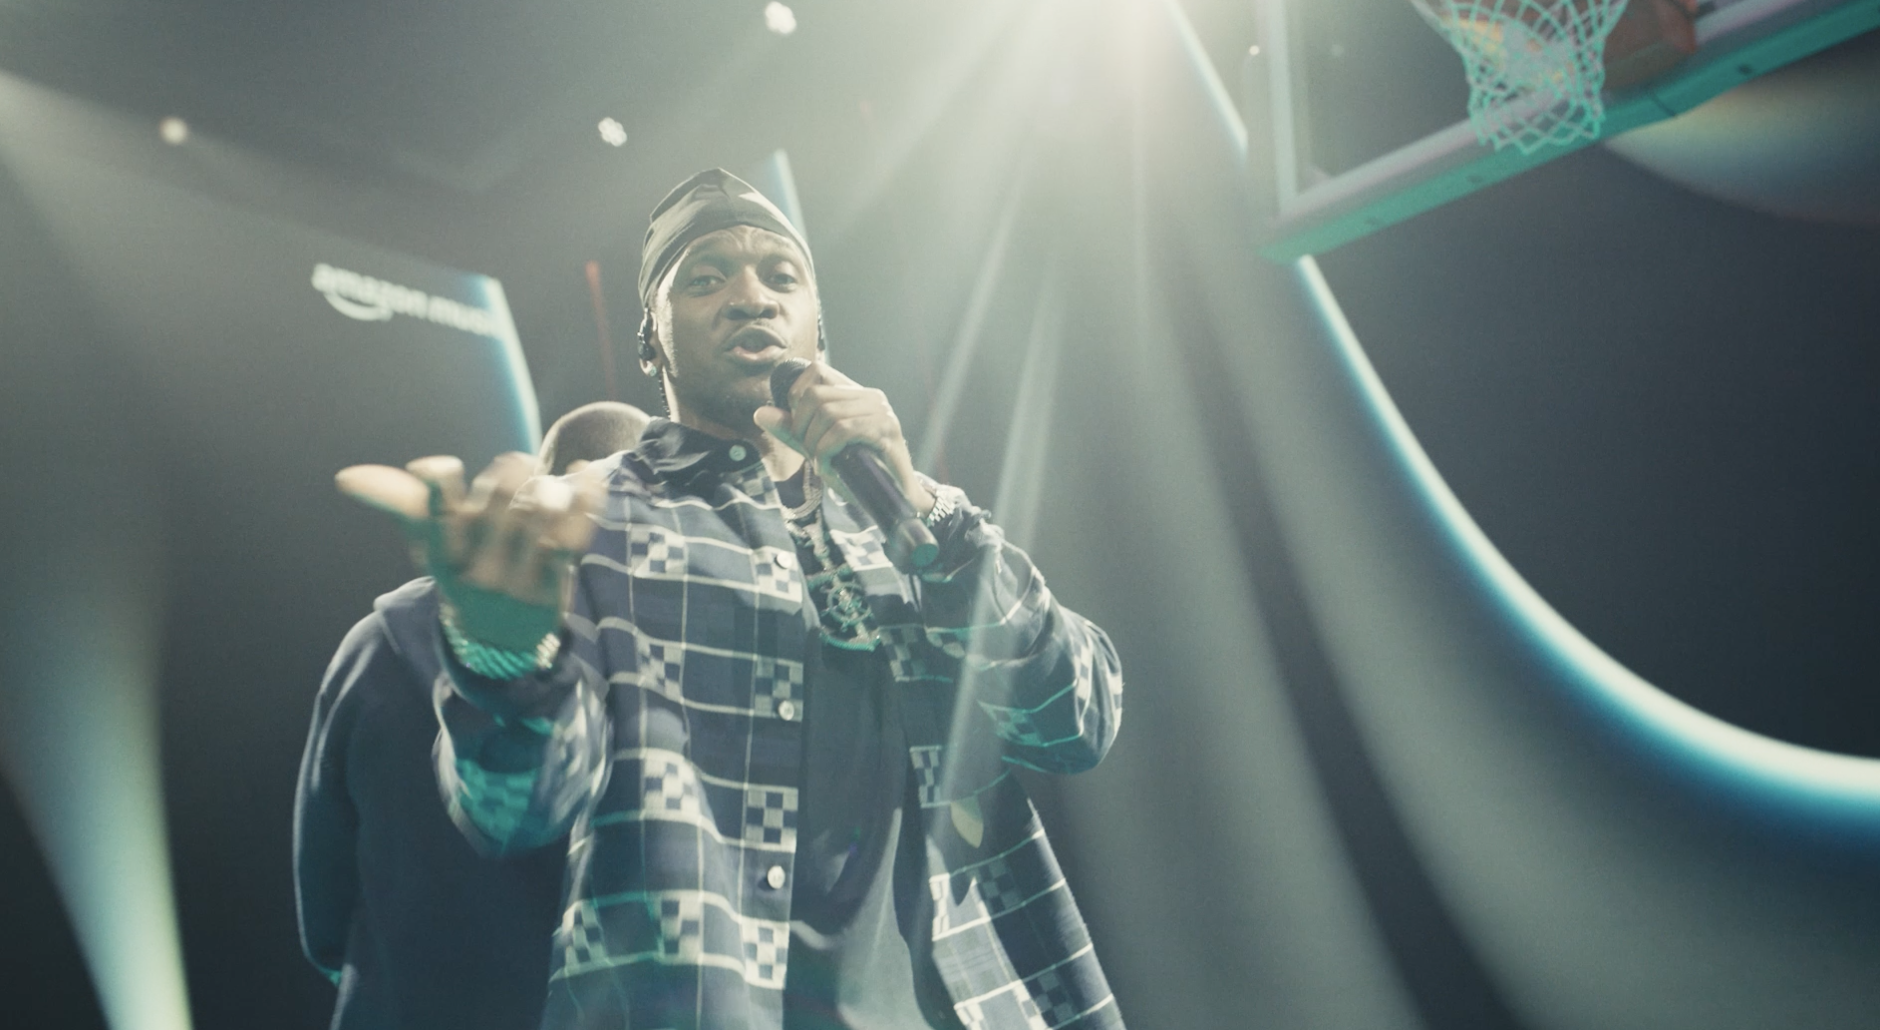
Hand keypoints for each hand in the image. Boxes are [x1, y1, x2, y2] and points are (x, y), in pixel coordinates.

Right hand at [334, 453, 601, 651]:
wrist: (500, 641)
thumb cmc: (463, 571)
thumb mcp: (429, 546)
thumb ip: (398, 503)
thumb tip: (346, 477)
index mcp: (441, 556)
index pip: (435, 516)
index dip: (438, 483)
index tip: (441, 467)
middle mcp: (476, 572)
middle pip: (500, 502)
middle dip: (512, 472)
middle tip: (519, 468)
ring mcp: (516, 582)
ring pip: (541, 513)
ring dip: (550, 484)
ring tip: (550, 481)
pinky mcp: (553, 587)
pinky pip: (574, 533)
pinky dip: (585, 495)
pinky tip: (584, 471)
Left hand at [752, 361, 934, 514]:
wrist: (896, 500)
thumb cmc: (859, 474)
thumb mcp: (819, 448)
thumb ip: (792, 431)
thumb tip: (759, 414)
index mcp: (854, 394)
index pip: (816, 370)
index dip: (797, 395)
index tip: (799, 427)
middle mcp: (870, 395)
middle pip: (815, 395)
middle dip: (801, 428)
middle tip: (810, 453)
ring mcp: (880, 410)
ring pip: (827, 413)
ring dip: (815, 445)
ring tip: (822, 464)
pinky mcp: (886, 428)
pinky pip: (843, 430)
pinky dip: (827, 451)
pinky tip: (829, 468)